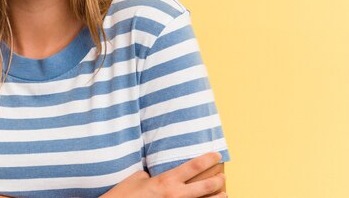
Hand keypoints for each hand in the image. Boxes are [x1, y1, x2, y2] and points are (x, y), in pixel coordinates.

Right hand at [101, 152, 226, 197]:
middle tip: (223, 177)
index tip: (217, 155)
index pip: (193, 167)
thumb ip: (153, 175)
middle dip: (217, 181)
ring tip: (224, 194)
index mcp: (166, 181)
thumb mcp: (137, 178)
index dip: (208, 159)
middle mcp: (175, 196)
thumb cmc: (124, 194)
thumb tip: (159, 175)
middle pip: (205, 187)